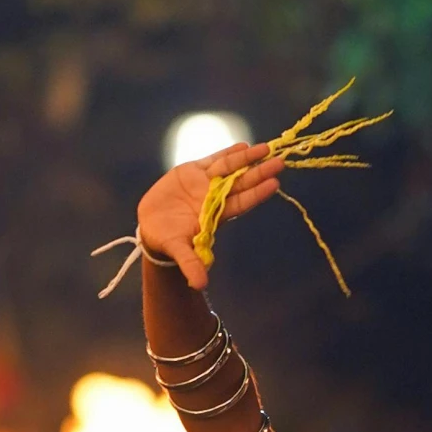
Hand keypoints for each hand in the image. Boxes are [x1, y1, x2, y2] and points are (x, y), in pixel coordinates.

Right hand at [136, 140, 285, 291]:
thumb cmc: (168, 241)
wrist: (152, 226)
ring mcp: (205, 183)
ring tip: (265, 148)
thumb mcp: (178, 251)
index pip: (241, 203)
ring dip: (247, 158)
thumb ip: (190, 263)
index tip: (274, 184)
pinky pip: (213, 160)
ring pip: (230, 168)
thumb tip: (200, 285)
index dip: (256, 193)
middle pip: (241, 183)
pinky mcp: (192, 172)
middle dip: (259, 172)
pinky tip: (243, 146)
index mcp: (215, 215)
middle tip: (280, 162)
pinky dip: (228, 153)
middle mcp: (215, 197)